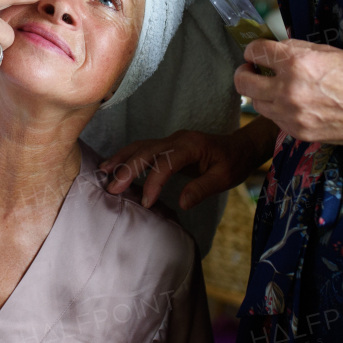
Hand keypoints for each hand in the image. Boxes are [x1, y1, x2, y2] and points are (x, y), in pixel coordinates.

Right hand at [99, 118, 277, 209]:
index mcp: (191, 146)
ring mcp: (170, 140)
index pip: (166, 162)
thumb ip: (202, 188)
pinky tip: (114, 166)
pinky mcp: (166, 145)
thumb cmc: (234, 163)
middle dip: (127, 168)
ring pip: (140, 146)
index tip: (146, 203)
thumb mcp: (224, 178)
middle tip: (112, 188)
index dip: (153, 182)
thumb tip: (181, 202)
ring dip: (121, 158)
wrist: (240, 146)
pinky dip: (127, 156)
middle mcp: (177, 139)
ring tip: (102, 172)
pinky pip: (143, 148)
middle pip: (146, 150)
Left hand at [234, 39, 342, 147]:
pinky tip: (294, 104)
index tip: (255, 53)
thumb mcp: (327, 51)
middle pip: (243, 82)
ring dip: (261, 93)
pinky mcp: (298, 132)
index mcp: (296, 62)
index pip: (255, 51)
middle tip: (253, 70)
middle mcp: (288, 89)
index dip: (252, 50)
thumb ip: (295, 50)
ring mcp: (291, 115)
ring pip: (256, 103)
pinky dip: (278, 110)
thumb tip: (274, 50)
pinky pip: (275, 119)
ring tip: (276, 88)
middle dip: (245, 73)